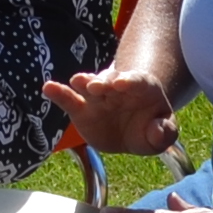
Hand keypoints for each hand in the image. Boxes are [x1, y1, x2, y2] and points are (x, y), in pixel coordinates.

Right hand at [41, 66, 178, 161]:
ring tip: (76, 82)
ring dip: (84, 82)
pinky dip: (58, 93)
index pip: (137, 81)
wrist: (132, 130)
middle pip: (110, 80)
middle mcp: (117, 87)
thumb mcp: (164, 132)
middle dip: (104, 81)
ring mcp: (98, 96)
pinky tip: (48, 88)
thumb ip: (164, 132)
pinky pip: (69, 99)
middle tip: (97, 87)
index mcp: (142, 88)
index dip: (130, 81)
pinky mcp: (81, 109)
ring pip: (89, 84)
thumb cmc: (151, 127)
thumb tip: (157, 130)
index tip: (122, 84)